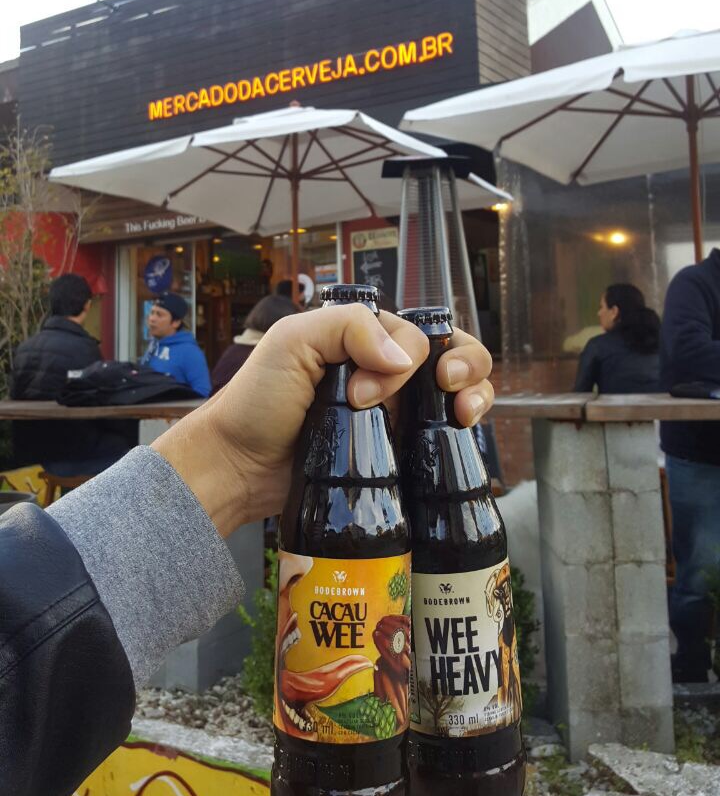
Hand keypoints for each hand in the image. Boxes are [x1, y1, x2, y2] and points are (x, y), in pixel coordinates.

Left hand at [153, 305, 492, 536]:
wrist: (238, 467)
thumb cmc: (256, 401)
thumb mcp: (292, 341)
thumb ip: (348, 327)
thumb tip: (405, 358)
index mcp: (361, 338)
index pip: (414, 331)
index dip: (404, 357)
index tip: (362, 389)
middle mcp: (384, 370)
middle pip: (452, 353)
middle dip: (467, 362)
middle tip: (448, 385)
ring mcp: (394, 412)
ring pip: (458, 393)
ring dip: (476, 393)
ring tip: (460, 415)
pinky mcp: (397, 453)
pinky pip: (443, 437)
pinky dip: (463, 431)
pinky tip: (459, 435)